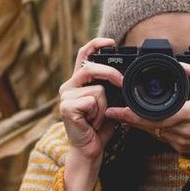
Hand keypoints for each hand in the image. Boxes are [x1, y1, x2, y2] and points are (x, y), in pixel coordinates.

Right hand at [59, 37, 123, 162]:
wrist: (89, 149)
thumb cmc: (99, 127)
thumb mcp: (109, 103)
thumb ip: (111, 88)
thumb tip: (124, 77)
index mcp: (77, 82)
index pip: (83, 55)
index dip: (96, 44)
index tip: (111, 41)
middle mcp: (68, 86)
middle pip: (91, 68)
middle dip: (111, 75)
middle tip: (122, 84)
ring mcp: (65, 97)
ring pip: (97, 89)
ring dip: (104, 107)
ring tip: (97, 118)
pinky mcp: (66, 107)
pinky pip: (92, 102)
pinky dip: (98, 114)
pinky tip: (91, 123)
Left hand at [104, 62, 189, 157]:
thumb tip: (183, 65)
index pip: (156, 115)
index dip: (134, 114)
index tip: (118, 110)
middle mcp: (181, 130)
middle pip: (147, 125)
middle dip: (127, 119)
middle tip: (111, 112)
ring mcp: (179, 140)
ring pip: (151, 132)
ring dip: (136, 123)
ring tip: (120, 114)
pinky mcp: (178, 146)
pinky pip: (159, 136)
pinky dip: (148, 128)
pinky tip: (138, 121)